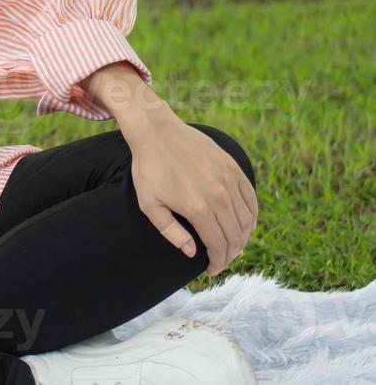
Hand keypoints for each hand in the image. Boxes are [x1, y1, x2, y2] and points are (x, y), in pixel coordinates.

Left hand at [128, 117, 257, 275]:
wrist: (156, 131)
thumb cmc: (148, 168)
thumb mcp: (150, 204)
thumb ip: (171, 232)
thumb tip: (193, 253)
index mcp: (198, 208)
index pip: (218, 245)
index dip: (218, 262)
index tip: (212, 270)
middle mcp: (219, 196)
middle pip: (235, 236)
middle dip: (231, 254)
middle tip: (222, 261)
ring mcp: (228, 180)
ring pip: (246, 220)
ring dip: (243, 237)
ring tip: (232, 246)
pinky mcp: (233, 167)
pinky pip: (251, 198)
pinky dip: (252, 216)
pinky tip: (246, 225)